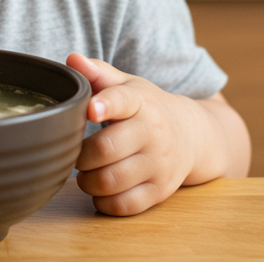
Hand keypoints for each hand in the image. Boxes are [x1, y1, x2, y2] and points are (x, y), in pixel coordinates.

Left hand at [66, 53, 214, 215]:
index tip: (92, 109)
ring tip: (86, 172)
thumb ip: (98, 73)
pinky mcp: (160, 191)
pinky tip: (102, 191)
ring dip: (87, 181)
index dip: (105, 104)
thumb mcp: (127, 85)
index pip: (123, 101)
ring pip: (111, 181)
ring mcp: (159, 164)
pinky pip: (125, 205)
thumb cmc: (147, 108)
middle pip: (106, 149)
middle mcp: (153, 132)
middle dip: (80, 155)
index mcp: (141, 102)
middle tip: (77, 153)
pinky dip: (104, 202)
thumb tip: (72, 59)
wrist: (191, 134)